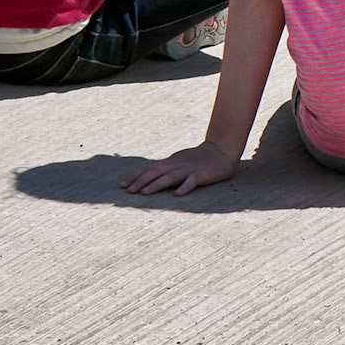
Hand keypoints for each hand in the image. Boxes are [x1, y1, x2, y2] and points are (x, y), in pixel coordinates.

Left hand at [122, 141, 238, 196]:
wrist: (222, 149)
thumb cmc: (199, 158)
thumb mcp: (179, 161)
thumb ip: (166, 168)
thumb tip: (147, 176)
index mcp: (171, 162)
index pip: (150, 168)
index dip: (136, 176)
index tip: (122, 185)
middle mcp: (177, 165)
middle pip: (156, 172)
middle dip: (141, 181)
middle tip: (128, 191)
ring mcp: (189, 169)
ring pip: (170, 177)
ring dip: (156, 184)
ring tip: (144, 193)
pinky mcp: (202, 174)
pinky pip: (193, 181)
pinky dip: (185, 186)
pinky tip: (178, 194)